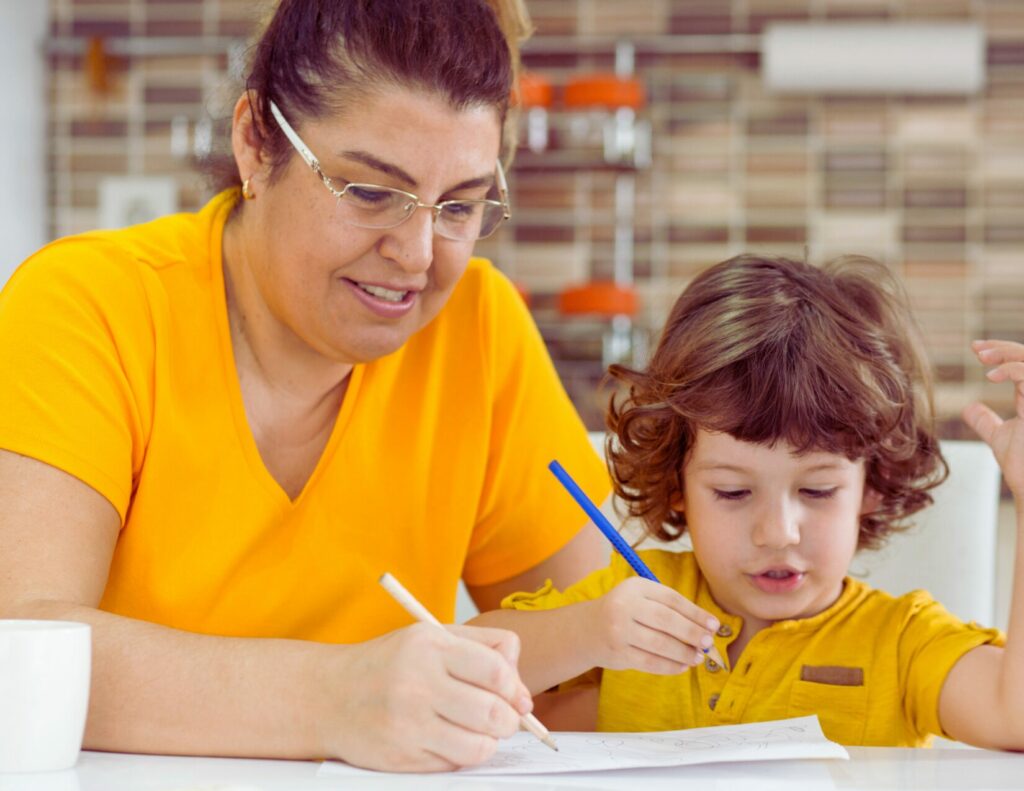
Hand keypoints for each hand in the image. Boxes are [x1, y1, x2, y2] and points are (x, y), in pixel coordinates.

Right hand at [323, 622, 532, 771]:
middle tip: (505, 719)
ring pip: (479, 747)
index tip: (517, 697)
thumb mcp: (432, 637)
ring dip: (489, 742)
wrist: (328, 696)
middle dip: (510, 721)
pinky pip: (454, 765)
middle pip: (493, 713)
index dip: (515, 688)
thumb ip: (485, 647)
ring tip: (477, 730)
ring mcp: (408, 725)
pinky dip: (461, 755)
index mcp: (428, 647)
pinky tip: (447, 739)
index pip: (496, 671)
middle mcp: (417, 684)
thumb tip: (522, 690)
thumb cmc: (390, 664)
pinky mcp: (401, 758)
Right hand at [586, 576, 718, 673]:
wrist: (587, 629)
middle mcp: (624, 606)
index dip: (696, 613)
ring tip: (698, 657)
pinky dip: (670, 666)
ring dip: (683, 653)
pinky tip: (683, 666)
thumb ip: (669, 608)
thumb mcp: (641, 598)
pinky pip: (650, 662)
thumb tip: (706, 627)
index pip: (671, 599)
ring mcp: (619, 631)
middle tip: (708, 643)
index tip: (714, 625)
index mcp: (635, 587)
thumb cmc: (625, 612)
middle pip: (666, 620)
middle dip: (692, 633)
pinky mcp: (617, 653)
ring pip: (659, 644)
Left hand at [963, 339, 1023, 498]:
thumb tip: (969, 408)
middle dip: (1003, 347)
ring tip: (981, 356)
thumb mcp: (1000, 437)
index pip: (1023, 365)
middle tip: (976, 348)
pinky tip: (992, 376)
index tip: (976, 349)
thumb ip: (986, 421)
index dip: (1002, 352)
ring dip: (1008, 352)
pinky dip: (1013, 369)